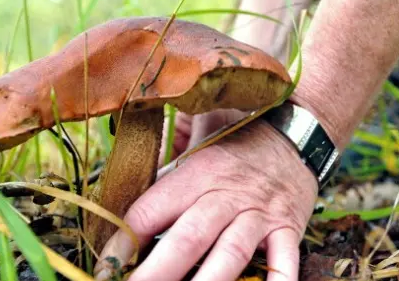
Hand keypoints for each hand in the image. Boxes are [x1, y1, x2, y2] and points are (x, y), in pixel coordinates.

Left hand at [95, 114, 318, 280]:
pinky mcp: (286, 226)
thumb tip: (122, 186)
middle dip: (158, 271)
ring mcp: (257, 213)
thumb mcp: (195, 141)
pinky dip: (275, 280)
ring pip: (230, 252)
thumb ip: (161, 166)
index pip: (150, 208)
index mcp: (195, 173)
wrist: (292, 133)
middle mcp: (224, 194)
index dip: (124, 239)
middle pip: (187, 237)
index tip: (106, 264)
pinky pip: (283, 258)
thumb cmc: (235, 143)